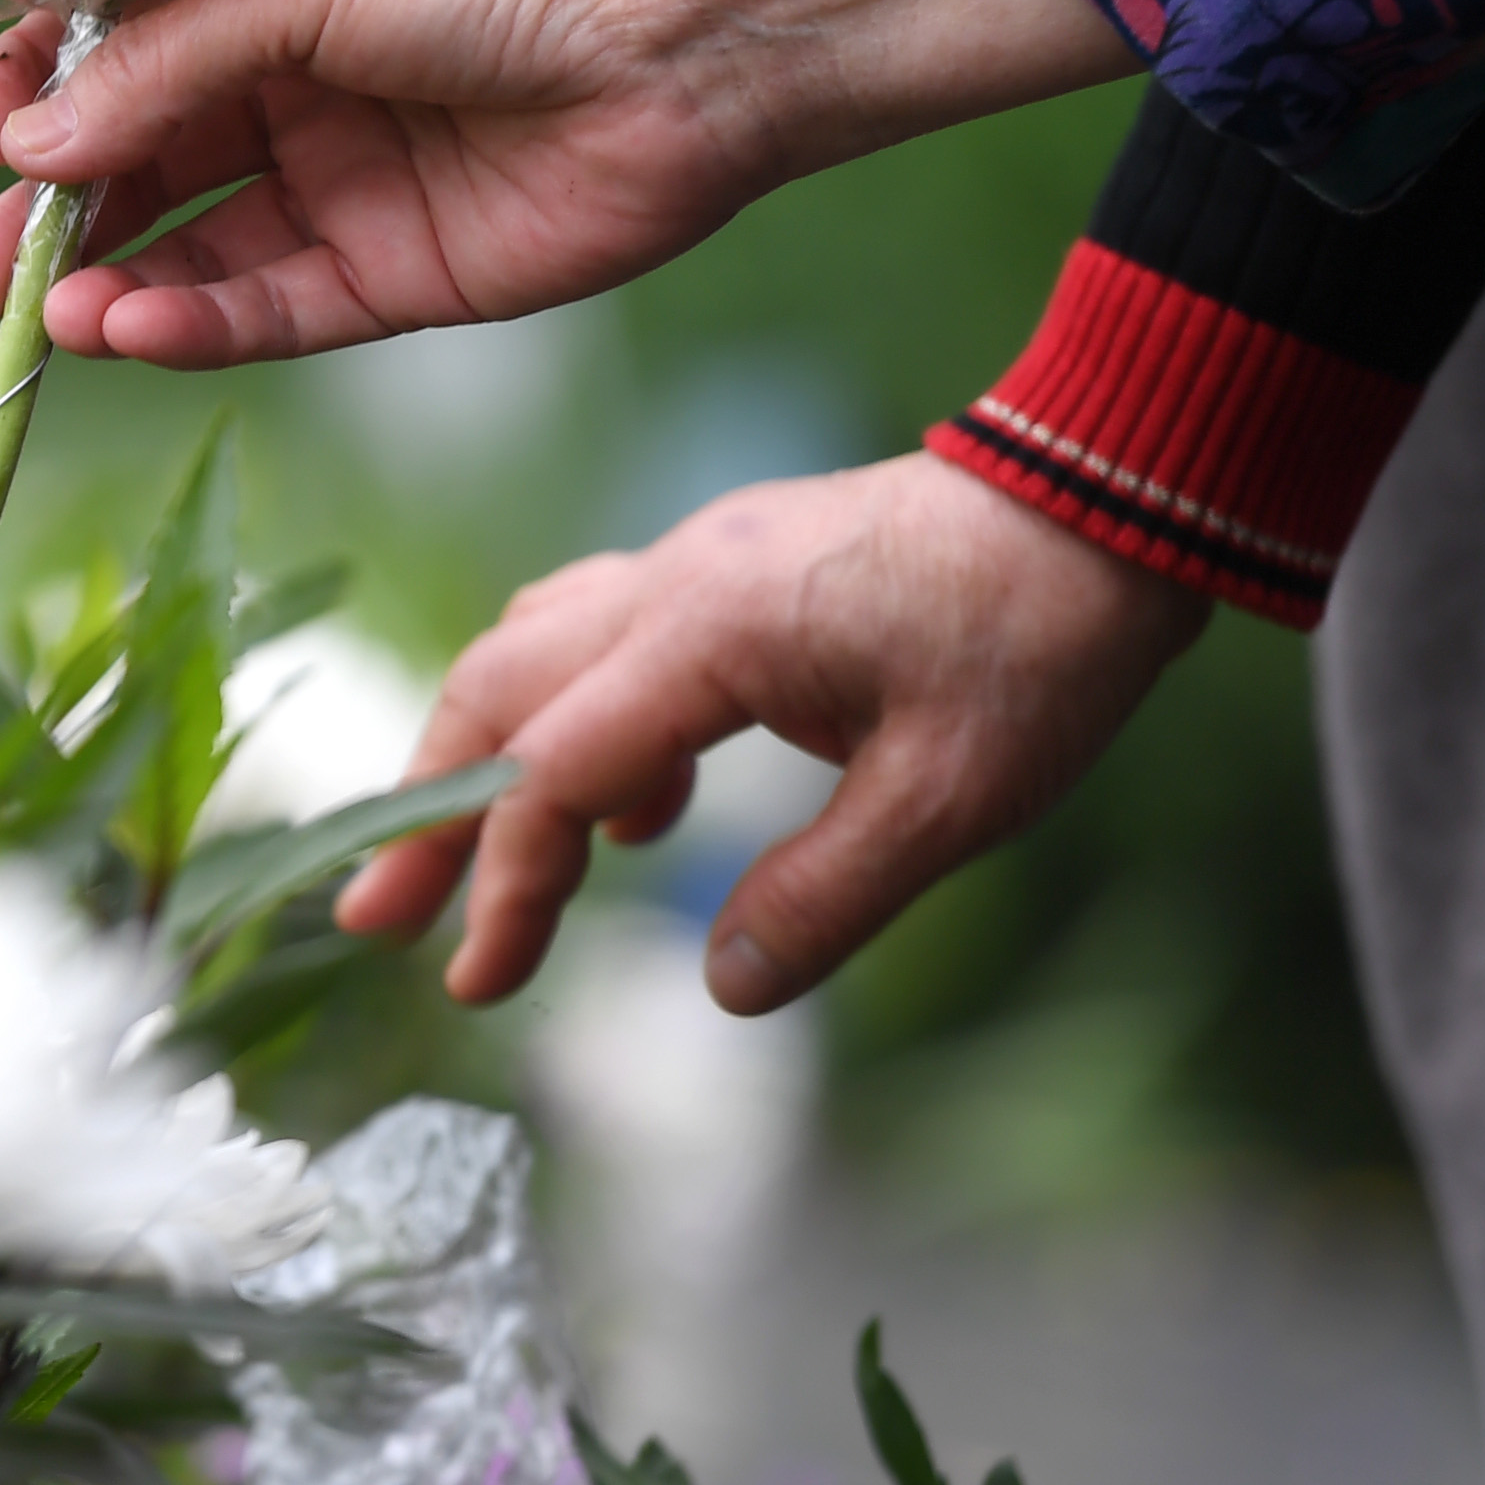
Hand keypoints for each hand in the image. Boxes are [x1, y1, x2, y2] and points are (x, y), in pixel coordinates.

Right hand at [0, 0, 1128, 363]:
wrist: (682, 36)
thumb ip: (161, 67)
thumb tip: (25, 152)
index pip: (113, 45)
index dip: (40, 93)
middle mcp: (289, 82)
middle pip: (140, 160)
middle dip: (51, 219)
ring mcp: (340, 181)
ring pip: (194, 246)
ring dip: (113, 283)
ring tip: (47, 319)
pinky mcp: (394, 273)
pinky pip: (272, 308)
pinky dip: (197, 324)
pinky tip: (130, 331)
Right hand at [327, 453, 1208, 1010]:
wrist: (1106, 494)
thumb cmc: (1038, 640)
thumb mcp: (954, 799)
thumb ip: (826, 896)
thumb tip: (725, 990)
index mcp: (708, 633)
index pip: (555, 772)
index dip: (505, 884)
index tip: (477, 980)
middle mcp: (671, 581)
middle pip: (493, 690)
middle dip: (426, 810)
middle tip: (378, 918)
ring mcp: (694, 561)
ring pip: (529, 651)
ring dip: (479, 755)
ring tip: (463, 861)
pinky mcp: (729, 567)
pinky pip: (596, 637)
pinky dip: (567, 721)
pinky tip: (631, 808)